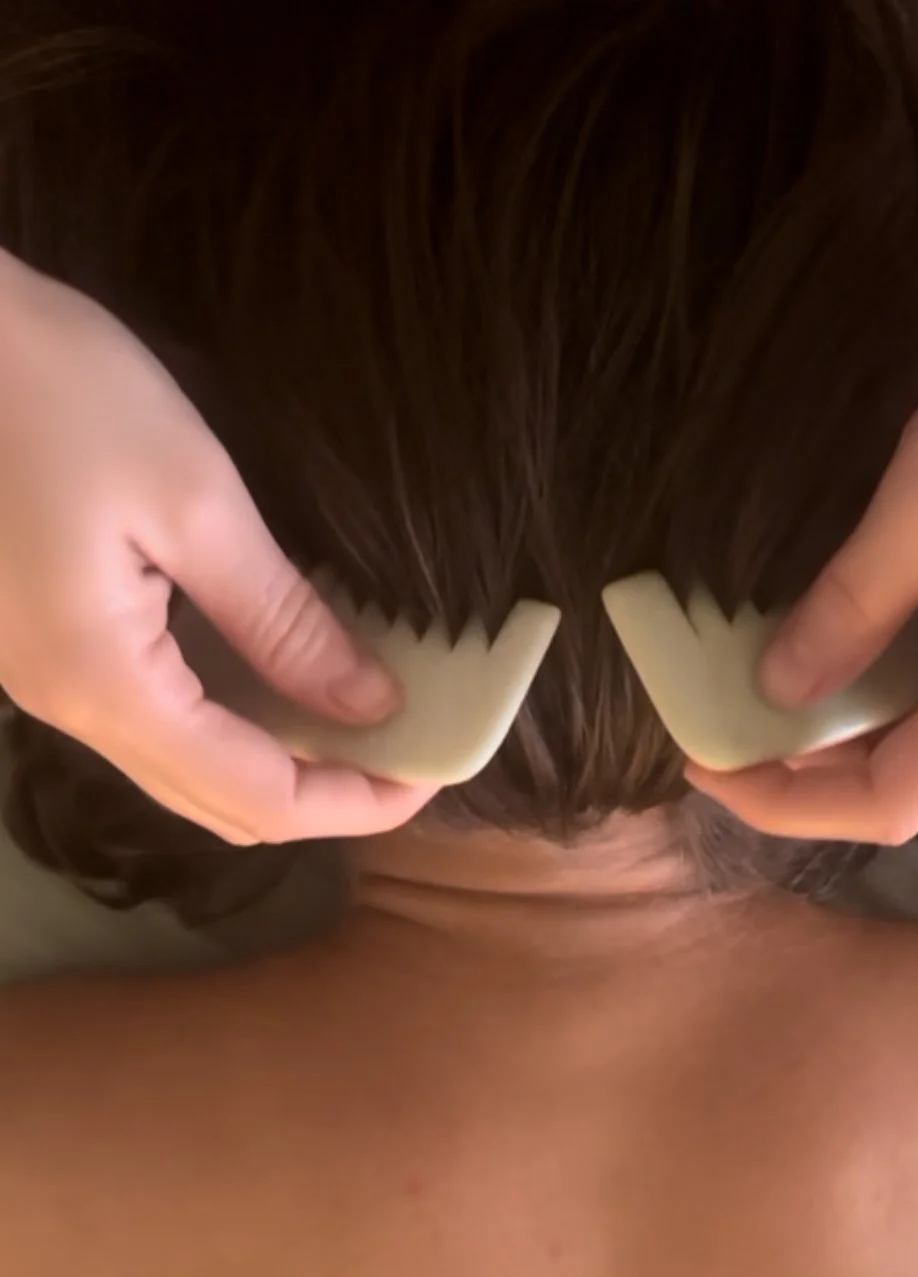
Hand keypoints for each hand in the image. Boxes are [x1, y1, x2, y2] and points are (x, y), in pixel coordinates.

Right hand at [0, 250, 434, 844]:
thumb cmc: (58, 390)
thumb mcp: (194, 500)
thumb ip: (282, 620)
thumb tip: (370, 703)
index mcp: (106, 686)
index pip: (257, 796)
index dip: (354, 802)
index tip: (434, 771)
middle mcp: (68, 709)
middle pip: (218, 803)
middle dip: (325, 792)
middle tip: (411, 746)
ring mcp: (45, 683)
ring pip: (182, 769)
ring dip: (278, 760)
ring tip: (364, 718)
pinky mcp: (42, 645)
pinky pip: (152, 721)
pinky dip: (230, 720)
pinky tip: (283, 676)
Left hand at [687, 210, 917, 844]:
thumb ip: (856, 599)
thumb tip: (779, 687)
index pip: (898, 799)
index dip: (791, 801)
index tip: (703, 763)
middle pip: (917, 776)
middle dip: (806, 770)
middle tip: (714, 727)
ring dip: (841, 724)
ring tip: (751, 693)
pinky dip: (882, 673)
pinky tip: (829, 640)